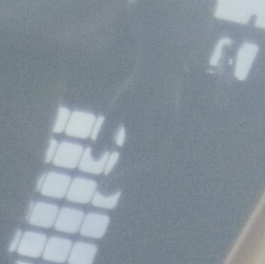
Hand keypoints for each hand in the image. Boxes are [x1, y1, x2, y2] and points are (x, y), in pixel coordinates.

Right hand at [92, 51, 186, 178]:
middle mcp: (148, 143)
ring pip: (146, 163)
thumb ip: (105, 134)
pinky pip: (158, 149)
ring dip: (131, 175)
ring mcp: (159, 137)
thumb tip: (93, 159)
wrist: (157, 70)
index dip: (113, 178)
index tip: (99, 188)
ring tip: (116, 181)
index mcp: (135, 141)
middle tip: (103, 192)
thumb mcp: (115, 113)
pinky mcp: (170, 129)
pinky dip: (146, 159)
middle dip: (119, 181)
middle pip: (134, 169)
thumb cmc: (136, 89)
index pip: (123, 166)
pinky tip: (133, 166)